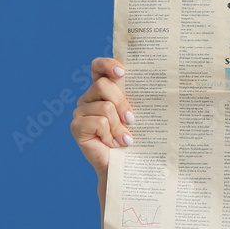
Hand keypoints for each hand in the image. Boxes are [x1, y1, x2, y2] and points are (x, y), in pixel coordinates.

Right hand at [71, 58, 134, 180]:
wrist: (124, 164)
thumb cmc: (133, 135)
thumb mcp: (135, 112)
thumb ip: (134, 96)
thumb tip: (153, 83)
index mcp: (102, 90)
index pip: (98, 67)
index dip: (107, 64)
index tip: (123, 72)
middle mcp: (88, 98)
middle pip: (103, 85)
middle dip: (122, 102)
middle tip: (132, 119)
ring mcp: (80, 112)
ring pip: (104, 106)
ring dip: (119, 125)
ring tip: (125, 138)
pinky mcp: (76, 127)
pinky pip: (98, 121)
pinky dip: (110, 133)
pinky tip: (113, 143)